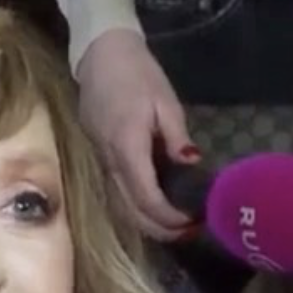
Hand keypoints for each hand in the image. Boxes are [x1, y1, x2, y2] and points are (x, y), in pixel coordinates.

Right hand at [76, 29, 198, 239]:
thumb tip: (191, 165)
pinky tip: (156, 211)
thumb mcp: (165, 102)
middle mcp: (110, 163)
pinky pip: (118, 195)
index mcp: (127, 147)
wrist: (100, 60)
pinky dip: (137, 210)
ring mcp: (102, 164)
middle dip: (160, 229)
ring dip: (148, 224)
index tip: (193, 221)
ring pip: (121, 208)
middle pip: (131, 211)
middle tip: (190, 232)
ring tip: (177, 228)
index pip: (146, 196)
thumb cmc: (136, 76)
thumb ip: (176, 138)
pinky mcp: (101, 161)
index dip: (168, 216)